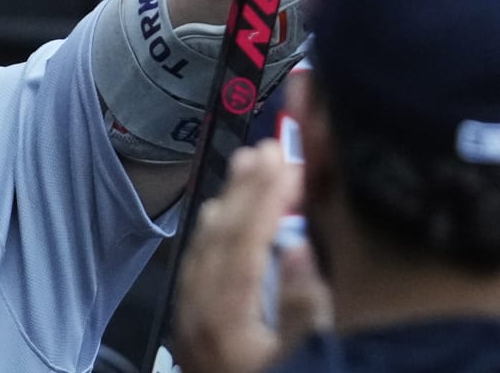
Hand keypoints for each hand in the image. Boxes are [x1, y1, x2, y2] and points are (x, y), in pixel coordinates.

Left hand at [172, 140, 331, 372]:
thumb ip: (301, 310)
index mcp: (225, 321)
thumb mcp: (307, 361)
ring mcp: (193, 323)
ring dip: (230, 205)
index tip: (288, 162)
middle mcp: (200, 316)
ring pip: (204, 248)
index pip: (243, 241)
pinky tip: (226, 219)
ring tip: (251, 170)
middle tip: (269, 149)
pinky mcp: (196, 332)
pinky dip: (216, 233)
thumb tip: (293, 250)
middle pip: (218, 237)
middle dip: (244, 190)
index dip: (265, 197)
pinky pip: (199, 267)